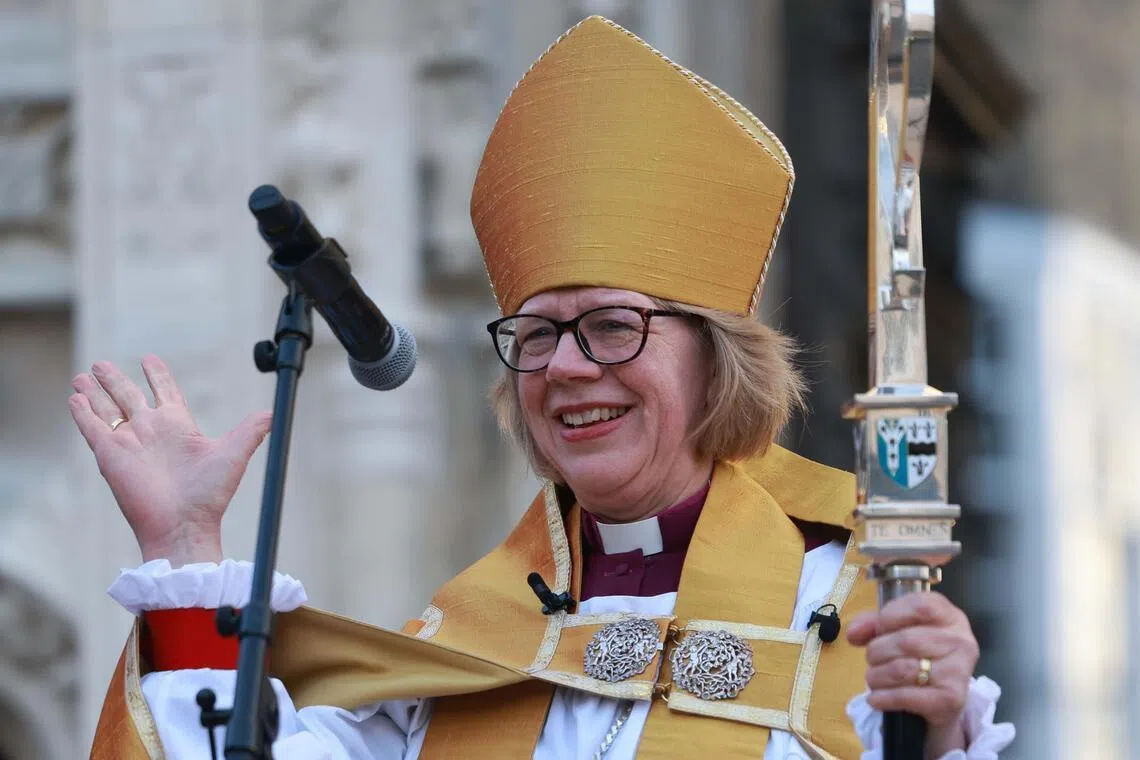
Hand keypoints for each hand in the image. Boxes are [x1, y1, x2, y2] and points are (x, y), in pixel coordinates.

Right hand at [69, 355, 271, 565]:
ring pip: (107, 409)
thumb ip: (251, 431)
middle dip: (115, 380)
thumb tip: (274, 413)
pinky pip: (92, 427)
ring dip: (94, 392)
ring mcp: (129, 442)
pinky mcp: (110, 454)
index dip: (157, 375)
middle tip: (102, 364)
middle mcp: (151, 431)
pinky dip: (83, 412)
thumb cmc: (209, 495)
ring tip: (82, 376)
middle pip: (128, 396)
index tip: (149, 359)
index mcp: (179, 426)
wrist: (184, 524)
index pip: (165, 392)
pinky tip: (74, 398)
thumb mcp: (233, 454)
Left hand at [846, 591, 979, 757]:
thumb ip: (873, 623)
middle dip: (877, 651)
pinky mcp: (951, 699)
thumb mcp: (898, 628)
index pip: (920, 606)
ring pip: (902, 669)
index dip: (891, 615)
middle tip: (873, 658)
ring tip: (874, 678)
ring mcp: (958, 671)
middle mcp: (960, 641)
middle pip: (905, 640)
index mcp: (949, 615)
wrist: (942, 694)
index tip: (880, 628)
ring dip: (876, 676)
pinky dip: (883, 697)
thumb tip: (854, 632)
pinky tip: (876, 698)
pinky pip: (906, 696)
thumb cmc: (919, 653)